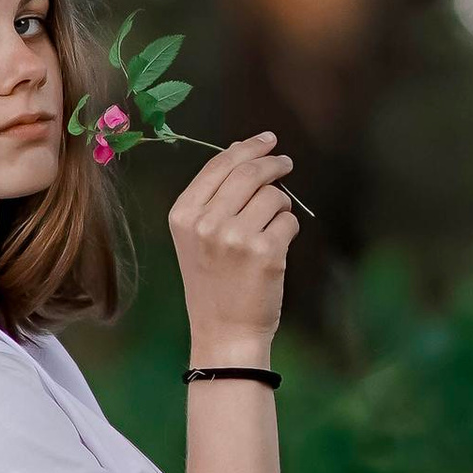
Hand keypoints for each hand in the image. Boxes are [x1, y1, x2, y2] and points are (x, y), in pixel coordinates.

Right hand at [169, 131, 296, 360]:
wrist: (224, 331)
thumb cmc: (213, 282)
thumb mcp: (196, 237)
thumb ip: (214, 195)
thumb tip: (242, 148)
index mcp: (183, 215)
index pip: (219, 165)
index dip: (247, 148)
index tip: (267, 141)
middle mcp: (206, 223)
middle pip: (249, 172)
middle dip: (273, 163)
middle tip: (285, 164)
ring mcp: (235, 238)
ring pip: (274, 196)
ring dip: (281, 205)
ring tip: (272, 225)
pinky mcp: (265, 252)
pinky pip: (289, 221)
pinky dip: (289, 229)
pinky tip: (276, 247)